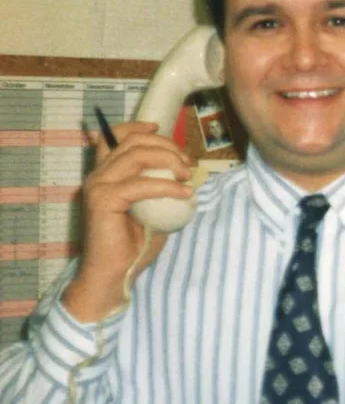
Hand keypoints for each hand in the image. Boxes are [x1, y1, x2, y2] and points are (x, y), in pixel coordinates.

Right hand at [62, 122, 192, 322]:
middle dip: (165, 145)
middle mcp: (98, 175)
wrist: (114, 275)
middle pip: (132, 142)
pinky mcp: (104, 200)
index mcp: (105, 174)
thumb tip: (185, 175)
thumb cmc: (134, 247)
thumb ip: (159, 190)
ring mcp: (98, 186)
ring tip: (188, 175)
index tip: (160, 129)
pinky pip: (141, 184)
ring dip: (168, 160)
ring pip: (136, 156)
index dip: (138, 128)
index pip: (115, 137)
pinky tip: (185, 193)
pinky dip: (167, 186)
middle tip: (188, 163)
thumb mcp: (152, 211)